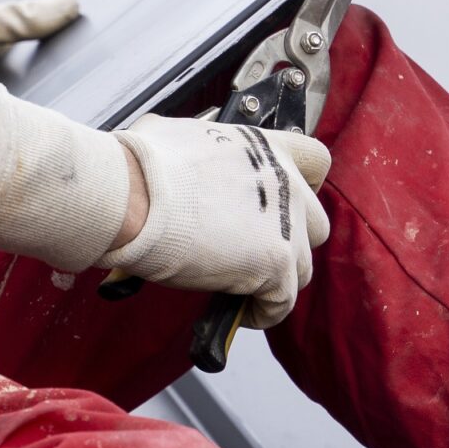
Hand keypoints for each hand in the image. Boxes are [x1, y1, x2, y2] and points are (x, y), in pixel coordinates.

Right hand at [103, 115, 331, 328]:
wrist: (132, 196)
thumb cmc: (141, 166)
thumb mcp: (172, 135)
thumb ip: (194, 147)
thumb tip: (172, 153)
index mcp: (263, 147)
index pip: (316, 160)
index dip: (303, 185)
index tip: (282, 203)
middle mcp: (284, 182)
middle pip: (315, 222)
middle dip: (289, 240)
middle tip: (253, 250)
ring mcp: (286, 224)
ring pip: (302, 266)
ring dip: (276, 279)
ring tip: (242, 286)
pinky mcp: (276, 263)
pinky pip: (282, 302)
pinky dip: (262, 312)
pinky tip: (240, 311)